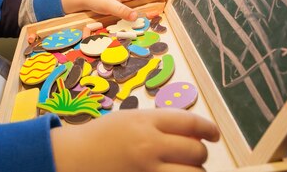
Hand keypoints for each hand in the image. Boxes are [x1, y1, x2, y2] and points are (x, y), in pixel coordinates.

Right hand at [51, 109, 219, 171]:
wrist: (72, 158)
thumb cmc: (100, 137)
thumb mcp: (129, 119)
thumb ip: (158, 124)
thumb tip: (190, 131)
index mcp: (146, 122)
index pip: (190, 122)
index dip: (208, 129)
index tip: (213, 134)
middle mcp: (150, 146)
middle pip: (196, 150)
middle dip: (199, 153)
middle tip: (194, 154)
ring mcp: (148, 171)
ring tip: (185, 169)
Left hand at [60, 0, 167, 20]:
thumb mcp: (108, 5)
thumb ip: (122, 11)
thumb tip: (136, 17)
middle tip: (163, 4)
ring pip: (136, 0)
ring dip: (145, 4)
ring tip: (153, 11)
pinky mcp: (114, 4)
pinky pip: (129, 6)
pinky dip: (135, 10)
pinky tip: (136, 16)